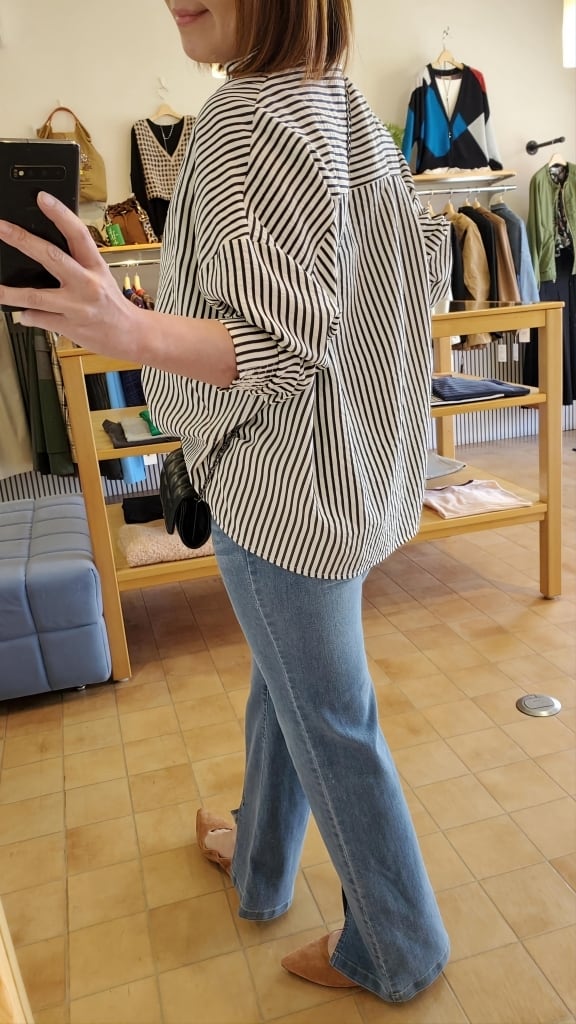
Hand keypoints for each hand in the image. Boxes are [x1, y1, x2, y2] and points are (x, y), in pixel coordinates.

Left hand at [0, 192, 141, 358]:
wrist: (130, 335)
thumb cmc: (112, 305)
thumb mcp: (100, 276)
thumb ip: (76, 263)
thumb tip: (43, 250)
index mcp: (95, 266)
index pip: (78, 234)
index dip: (60, 214)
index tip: (42, 198)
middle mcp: (86, 284)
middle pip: (51, 257)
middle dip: (22, 240)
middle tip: (2, 228)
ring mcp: (76, 307)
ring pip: (36, 296)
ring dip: (10, 292)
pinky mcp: (69, 326)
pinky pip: (39, 318)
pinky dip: (27, 315)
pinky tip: (23, 313)